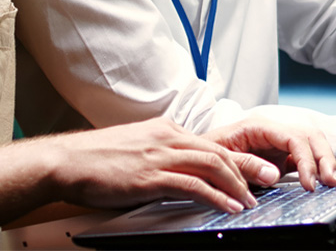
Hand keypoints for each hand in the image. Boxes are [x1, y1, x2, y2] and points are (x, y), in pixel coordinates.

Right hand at [47, 117, 263, 212]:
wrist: (66, 161)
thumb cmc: (95, 160)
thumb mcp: (135, 151)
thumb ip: (160, 158)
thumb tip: (178, 175)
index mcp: (164, 130)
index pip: (210, 143)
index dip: (237, 157)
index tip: (255, 170)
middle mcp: (166, 138)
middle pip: (218, 151)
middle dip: (247, 167)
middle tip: (269, 180)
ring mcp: (158, 156)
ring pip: (211, 165)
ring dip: (237, 183)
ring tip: (252, 199)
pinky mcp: (149, 177)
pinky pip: (191, 185)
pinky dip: (215, 196)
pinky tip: (227, 206)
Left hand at [204, 118, 335, 190]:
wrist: (195, 158)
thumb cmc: (204, 154)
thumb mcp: (219, 158)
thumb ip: (245, 165)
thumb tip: (274, 174)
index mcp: (258, 126)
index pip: (292, 137)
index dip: (305, 159)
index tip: (308, 182)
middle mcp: (271, 132)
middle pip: (308, 136)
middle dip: (323, 157)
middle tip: (330, 181)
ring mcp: (276, 144)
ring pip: (309, 145)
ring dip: (323, 161)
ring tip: (330, 182)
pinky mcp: (278, 157)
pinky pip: (302, 159)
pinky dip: (313, 169)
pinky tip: (317, 182)